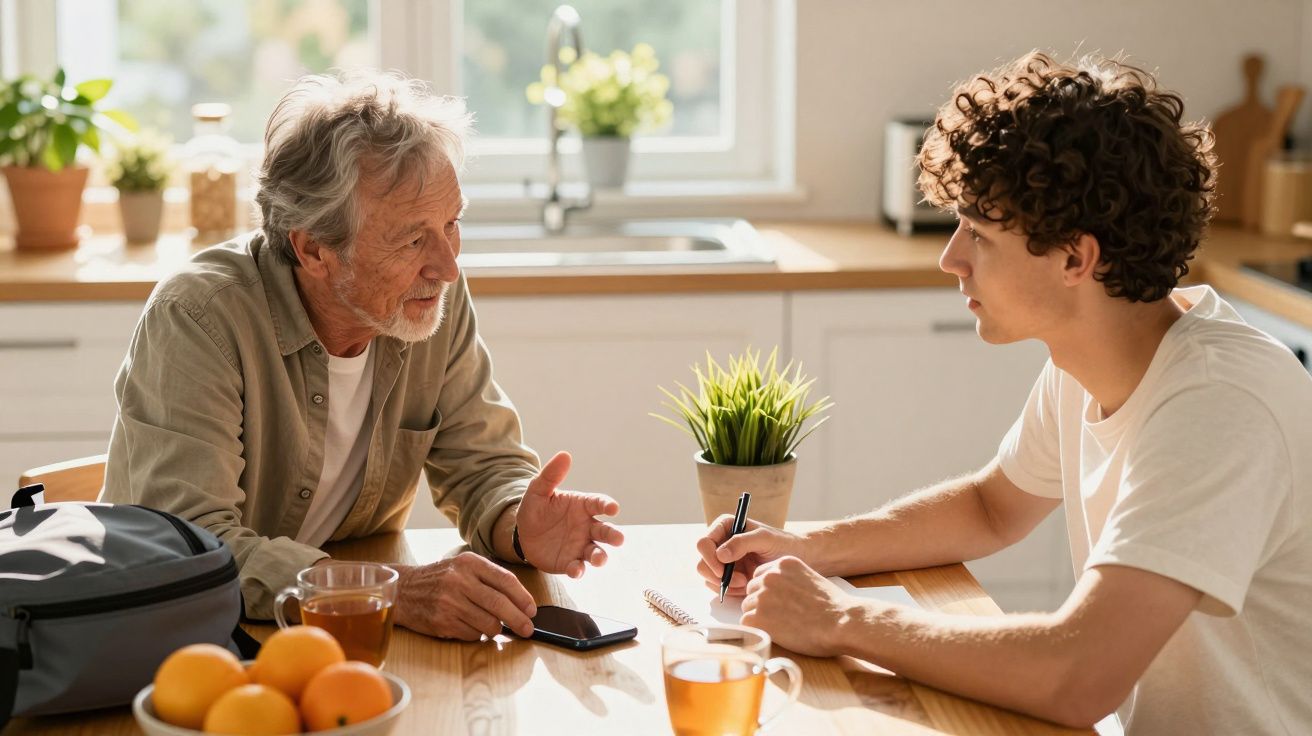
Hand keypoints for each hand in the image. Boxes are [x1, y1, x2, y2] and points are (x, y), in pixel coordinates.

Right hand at [393, 552, 536, 640]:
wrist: (404, 590)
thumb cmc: (440, 578)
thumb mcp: (463, 567)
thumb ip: (489, 578)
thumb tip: (521, 602)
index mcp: (469, 563)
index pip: (506, 580)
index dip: (523, 598)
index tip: (532, 610)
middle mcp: (460, 581)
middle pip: (500, 605)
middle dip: (519, 620)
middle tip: (528, 629)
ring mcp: (450, 603)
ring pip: (489, 624)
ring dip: (496, 629)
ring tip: (493, 625)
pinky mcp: (443, 623)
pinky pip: (472, 635)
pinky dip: (477, 634)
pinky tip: (471, 626)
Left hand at [516, 451, 624, 578]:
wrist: (522, 533)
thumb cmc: (535, 509)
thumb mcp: (538, 491)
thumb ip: (551, 476)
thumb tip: (564, 455)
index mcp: (582, 506)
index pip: (599, 504)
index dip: (607, 505)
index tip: (613, 508)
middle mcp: (586, 527)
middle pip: (605, 531)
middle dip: (614, 535)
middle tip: (619, 539)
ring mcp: (580, 546)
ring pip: (596, 552)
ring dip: (600, 556)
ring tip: (599, 559)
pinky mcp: (569, 562)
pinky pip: (577, 567)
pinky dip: (579, 570)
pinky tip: (576, 570)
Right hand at [695, 514, 804, 596]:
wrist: (797, 558)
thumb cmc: (783, 543)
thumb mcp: (765, 539)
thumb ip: (742, 543)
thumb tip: (720, 554)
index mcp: (725, 526)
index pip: (703, 543)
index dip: (709, 558)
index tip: (723, 571)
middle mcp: (720, 542)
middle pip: (702, 563)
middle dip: (718, 576)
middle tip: (741, 581)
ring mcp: (722, 560)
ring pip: (708, 577)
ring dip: (725, 584)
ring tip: (747, 582)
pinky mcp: (727, 575)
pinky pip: (718, 587)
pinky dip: (730, 590)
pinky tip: (747, 586)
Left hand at [741, 556, 854, 656]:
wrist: (841, 622)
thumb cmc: (832, 607)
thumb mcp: (809, 579)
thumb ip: (789, 580)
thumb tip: (776, 592)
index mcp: (783, 563)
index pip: (760, 575)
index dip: (767, 590)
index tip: (779, 602)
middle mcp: (770, 575)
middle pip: (751, 590)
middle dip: (762, 603)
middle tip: (781, 616)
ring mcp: (762, 595)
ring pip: (748, 606)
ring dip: (760, 617)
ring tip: (783, 625)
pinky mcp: (758, 617)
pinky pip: (746, 622)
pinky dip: (758, 629)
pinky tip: (776, 632)